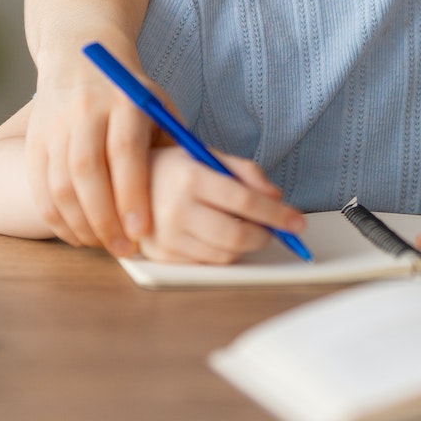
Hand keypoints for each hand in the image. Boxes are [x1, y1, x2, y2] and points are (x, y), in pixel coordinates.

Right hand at [22, 46, 157, 254]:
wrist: (77, 56)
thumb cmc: (128, 92)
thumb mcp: (157, 105)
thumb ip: (171, 145)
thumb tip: (191, 195)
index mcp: (122, 100)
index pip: (124, 151)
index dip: (131, 193)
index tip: (141, 230)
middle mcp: (84, 111)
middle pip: (87, 171)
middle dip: (104, 218)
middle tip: (123, 249)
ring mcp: (54, 125)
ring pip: (59, 183)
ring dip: (79, 223)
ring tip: (102, 244)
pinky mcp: (34, 139)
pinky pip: (39, 186)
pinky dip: (55, 218)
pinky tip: (76, 233)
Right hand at [142, 147, 306, 264]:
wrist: (122, 183)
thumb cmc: (175, 168)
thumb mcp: (209, 156)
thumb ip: (246, 172)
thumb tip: (277, 198)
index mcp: (190, 176)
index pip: (245, 202)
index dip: (277, 214)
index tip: (297, 222)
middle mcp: (175, 209)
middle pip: (236, 237)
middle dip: (264, 236)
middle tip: (272, 229)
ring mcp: (166, 237)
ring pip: (224, 256)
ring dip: (244, 245)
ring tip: (241, 227)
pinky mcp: (161, 257)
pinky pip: (206, 264)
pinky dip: (221, 254)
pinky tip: (218, 236)